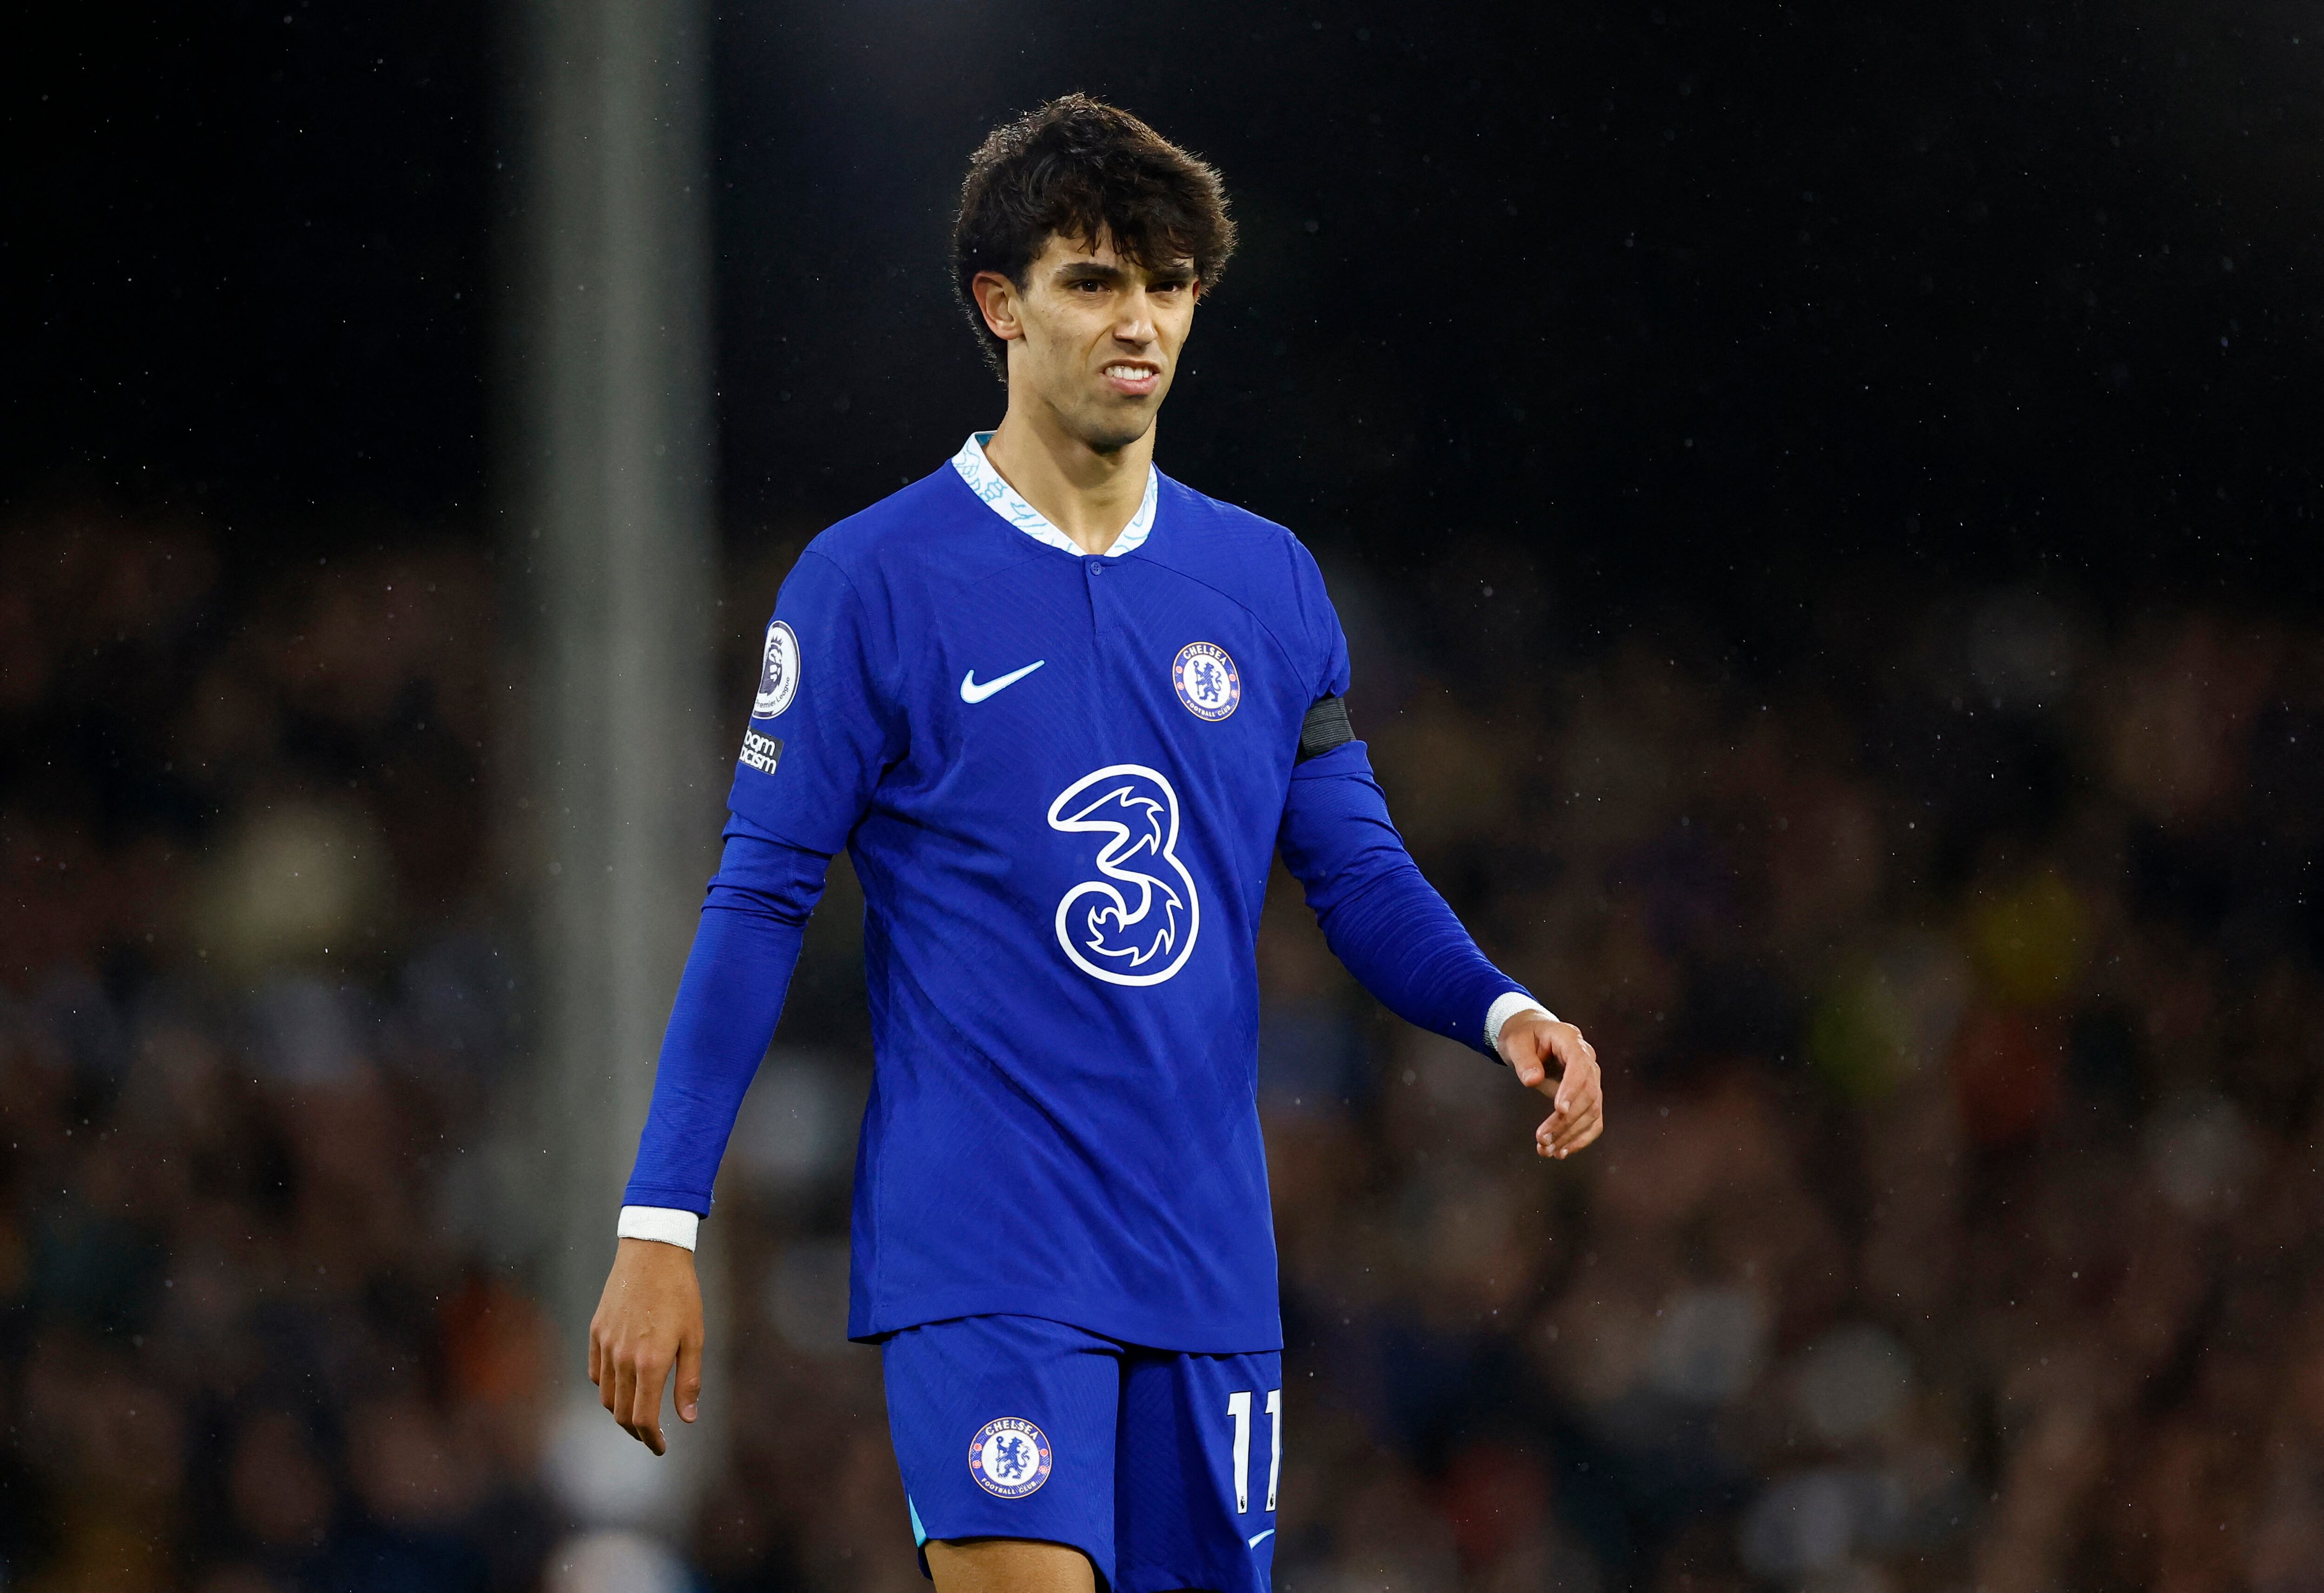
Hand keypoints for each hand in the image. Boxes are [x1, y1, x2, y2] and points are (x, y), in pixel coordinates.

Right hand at [587, 1236, 703, 1455]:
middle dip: (637, 1431)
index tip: (662, 1448)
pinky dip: (608, 1388)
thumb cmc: (681, 1293)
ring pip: (606, 1396)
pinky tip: (623, 1386)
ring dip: (621, 1413)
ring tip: (640, 1414)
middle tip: (653, 1436)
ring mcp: (605, 1345)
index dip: (652, 1439)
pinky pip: (597, 1373)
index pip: (644, 1418)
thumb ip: (689, 1381)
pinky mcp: (596, 1332)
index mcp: (650, 1362)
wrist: (652, 1253)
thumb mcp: (695, 1337)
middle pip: (621, 1414)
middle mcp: (623, 1358)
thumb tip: (688, 1419)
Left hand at [1499, 1013, 1603, 1159]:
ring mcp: (1591, 1079)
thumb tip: (1532, 1080)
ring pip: (1592, 1111)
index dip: (1572, 1088)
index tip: (1559, 1110)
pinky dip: (1581, 1138)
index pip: (1580, 1066)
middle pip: (1588, 1093)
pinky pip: (1593, 1120)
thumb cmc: (1523, 1037)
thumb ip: (1524, 1060)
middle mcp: (1588, 1060)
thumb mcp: (1516, 1042)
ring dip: (1571, 1134)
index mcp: (1571, 1040)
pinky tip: (1562, 1152)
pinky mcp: (1588, 1096)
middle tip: (1543, 1138)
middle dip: (1567, 1120)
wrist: (1531, 1037)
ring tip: (1547, 1150)